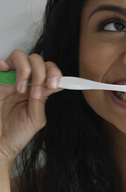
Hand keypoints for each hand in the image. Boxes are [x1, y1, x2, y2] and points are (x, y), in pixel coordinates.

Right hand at [0, 50, 61, 168]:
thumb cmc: (16, 135)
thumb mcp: (35, 119)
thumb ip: (42, 100)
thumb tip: (51, 85)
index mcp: (36, 89)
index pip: (49, 70)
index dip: (54, 73)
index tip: (54, 85)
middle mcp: (23, 81)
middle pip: (36, 60)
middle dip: (41, 73)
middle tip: (36, 92)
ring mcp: (8, 80)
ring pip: (19, 56)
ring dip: (25, 70)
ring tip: (21, 89)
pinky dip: (2, 64)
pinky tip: (5, 71)